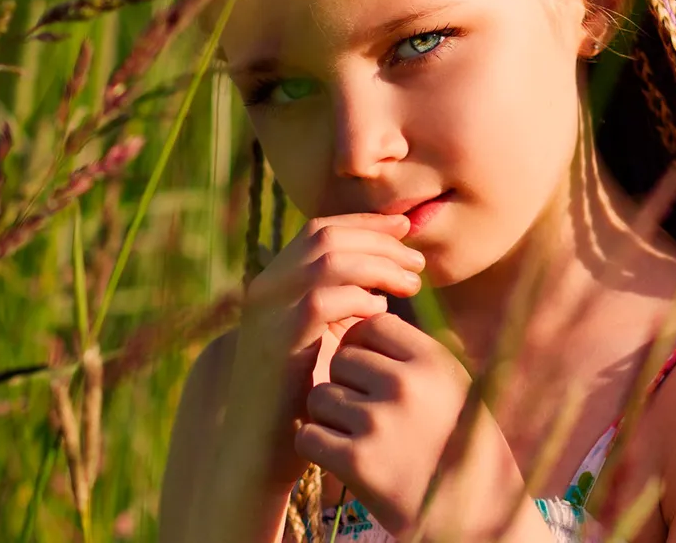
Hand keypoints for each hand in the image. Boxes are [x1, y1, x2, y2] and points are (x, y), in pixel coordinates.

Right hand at [226, 214, 425, 486]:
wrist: (259, 450)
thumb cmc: (300, 398)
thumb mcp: (323, 337)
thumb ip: (345, 303)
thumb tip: (386, 274)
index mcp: (274, 282)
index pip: (320, 230)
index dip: (365, 225)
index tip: (404, 230)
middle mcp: (265, 288)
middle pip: (326, 237)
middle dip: (378, 240)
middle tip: (417, 261)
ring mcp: (268, 312)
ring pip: (328, 260)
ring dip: (378, 264)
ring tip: (411, 282)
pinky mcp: (278, 340)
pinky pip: (323, 300)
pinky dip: (358, 298)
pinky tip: (382, 310)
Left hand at [296, 313, 535, 541]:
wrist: (476, 521)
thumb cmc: (467, 454)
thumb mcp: (460, 391)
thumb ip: (421, 356)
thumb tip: (376, 316)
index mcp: (435, 362)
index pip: (374, 327)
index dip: (363, 346)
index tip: (368, 371)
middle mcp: (407, 385)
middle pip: (342, 359)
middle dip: (345, 384)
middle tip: (365, 415)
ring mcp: (379, 422)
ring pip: (320, 397)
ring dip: (329, 418)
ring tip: (357, 439)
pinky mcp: (356, 462)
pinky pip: (308, 436)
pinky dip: (317, 448)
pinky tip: (341, 460)